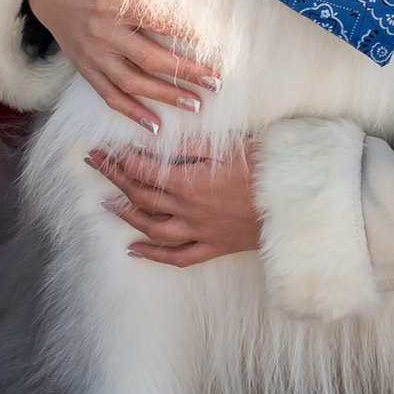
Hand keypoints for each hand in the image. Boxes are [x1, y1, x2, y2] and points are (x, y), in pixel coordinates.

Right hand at [27, 0, 218, 130]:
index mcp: (111, 2)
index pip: (158, 20)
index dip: (187, 32)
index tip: (215, 41)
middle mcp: (103, 32)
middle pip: (151, 58)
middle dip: (185, 72)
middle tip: (216, 82)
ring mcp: (93, 54)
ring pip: (132, 83)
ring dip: (165, 97)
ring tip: (195, 106)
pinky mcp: (85, 68)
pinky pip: (109, 96)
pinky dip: (131, 113)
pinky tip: (155, 127)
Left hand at [88, 136, 261, 265]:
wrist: (297, 203)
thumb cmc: (269, 168)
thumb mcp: (231, 145)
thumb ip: (193, 143)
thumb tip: (162, 138)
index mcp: (190, 182)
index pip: (143, 170)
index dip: (120, 159)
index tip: (104, 149)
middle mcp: (188, 210)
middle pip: (140, 196)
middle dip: (114, 178)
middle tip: (96, 165)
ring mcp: (199, 231)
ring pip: (151, 227)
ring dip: (126, 214)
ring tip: (108, 203)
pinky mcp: (214, 246)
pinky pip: (177, 256)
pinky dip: (152, 255)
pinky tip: (133, 250)